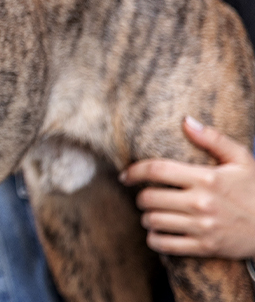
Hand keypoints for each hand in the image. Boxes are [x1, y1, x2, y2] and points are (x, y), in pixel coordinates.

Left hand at [120, 116, 254, 258]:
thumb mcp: (242, 160)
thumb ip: (213, 139)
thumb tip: (186, 121)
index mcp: (207, 178)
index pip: (156, 170)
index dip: (134, 171)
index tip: (126, 176)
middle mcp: (202, 202)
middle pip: (149, 198)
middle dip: (141, 197)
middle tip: (146, 197)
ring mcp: (203, 226)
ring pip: (153, 221)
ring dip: (147, 218)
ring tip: (153, 214)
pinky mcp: (205, 247)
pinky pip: (165, 244)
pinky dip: (155, 239)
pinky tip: (158, 233)